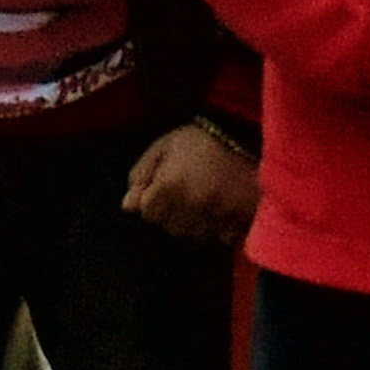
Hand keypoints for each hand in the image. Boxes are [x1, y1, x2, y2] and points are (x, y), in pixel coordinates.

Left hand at [122, 121, 260, 247]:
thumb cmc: (196, 139)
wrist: (241, 132)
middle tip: (185, 193)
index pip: (148, 213)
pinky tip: (222, 208)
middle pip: (171, 227)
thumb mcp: (161, 148)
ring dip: (196, 223)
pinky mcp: (241, 218)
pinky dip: (221, 228)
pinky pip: (223, 237)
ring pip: (196, 235)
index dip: (152, 201)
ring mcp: (218, 212)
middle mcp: (193, 202)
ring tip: (204, 200)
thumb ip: (141, 176)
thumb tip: (128, 206)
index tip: (163, 188)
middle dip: (173, 214)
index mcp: (170, 184)